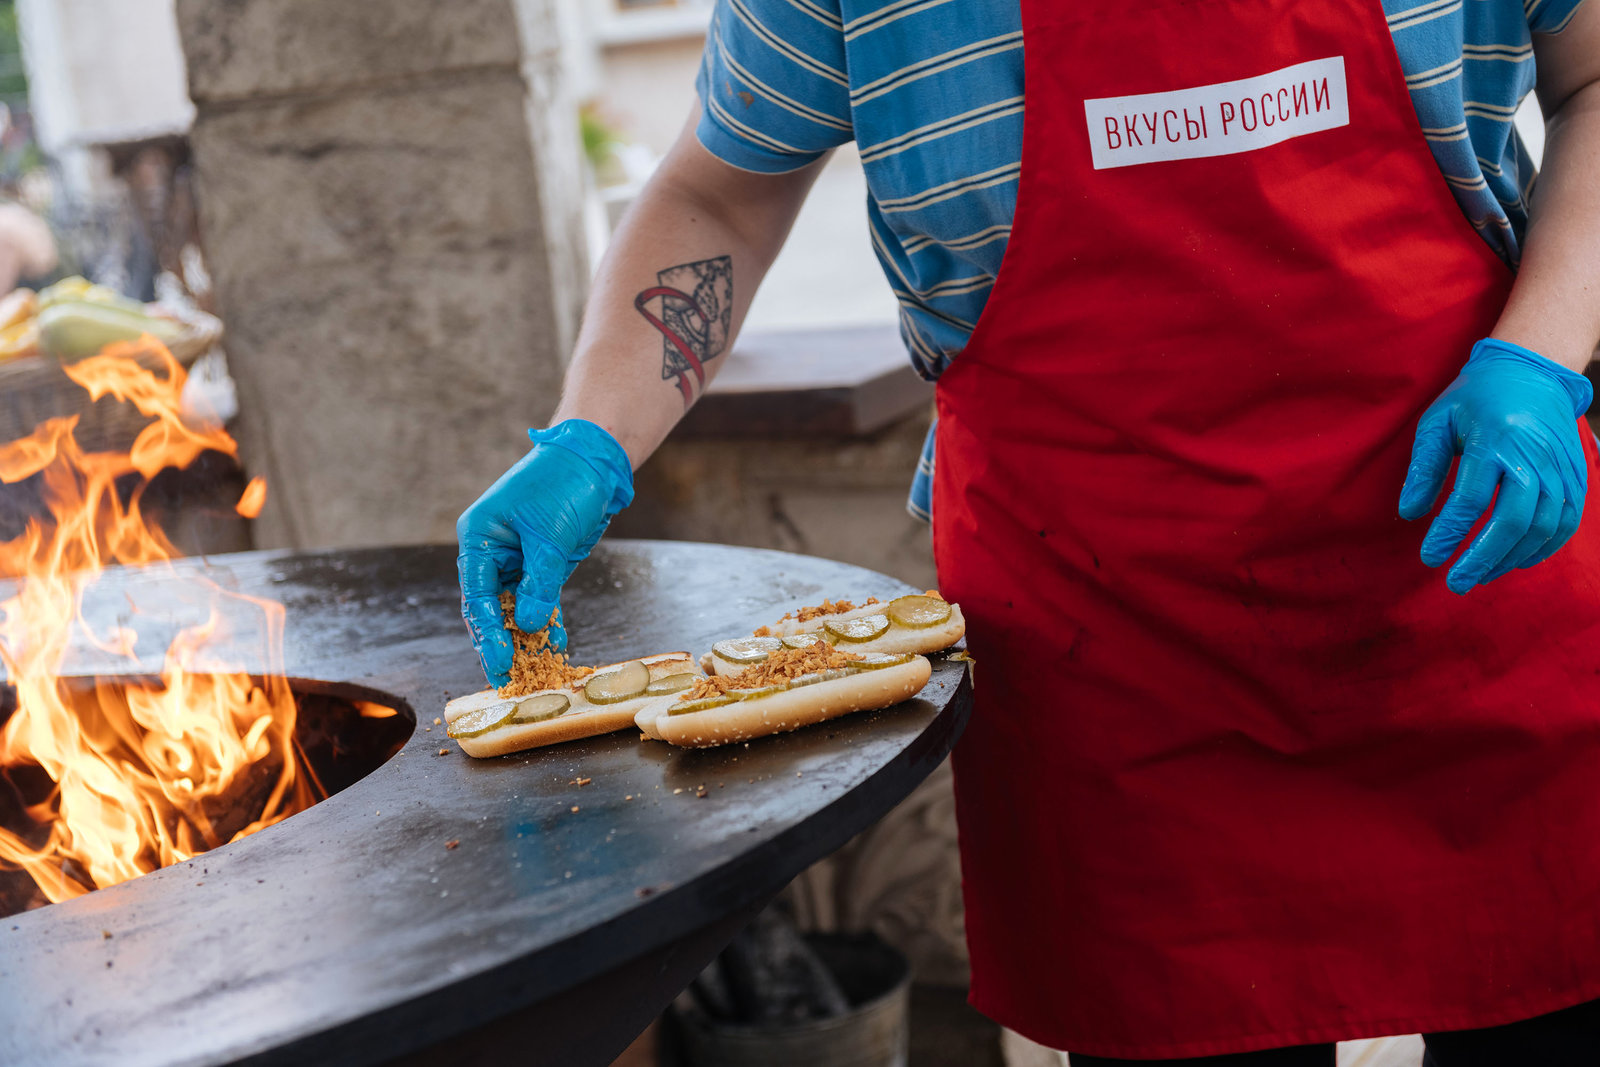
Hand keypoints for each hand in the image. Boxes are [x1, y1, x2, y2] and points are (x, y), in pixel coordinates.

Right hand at [457, 420, 633, 684]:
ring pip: (514, 608)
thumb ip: (539, 583)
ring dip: (524, 638)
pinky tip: (557, 647)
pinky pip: (540, 601)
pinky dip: (548, 623)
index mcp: (479, 537)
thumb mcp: (550, 537)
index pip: (475, 594)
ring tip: (533, 673)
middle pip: (489, 607)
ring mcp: (517, 560)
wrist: (594, 460)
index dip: (486, 632)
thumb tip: (526, 625)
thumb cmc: (564, 484)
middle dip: (499, 643)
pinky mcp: (543, 566)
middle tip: (507, 679)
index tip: (498, 662)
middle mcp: (492, 551)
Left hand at [1399, 338, 1592, 593]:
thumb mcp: (1437, 422)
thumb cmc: (1474, 399)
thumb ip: (1423, 468)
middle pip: (1512, 520)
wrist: (1532, 372)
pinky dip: (1542, 548)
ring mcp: (1560, 467)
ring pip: (1542, 526)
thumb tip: (1409, 515)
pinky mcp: (1576, 475)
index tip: (1430, 557)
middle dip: (1482, 558)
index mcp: (1494, 439)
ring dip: (1510, 558)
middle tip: (1456, 583)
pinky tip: (1514, 561)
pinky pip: (1566, 522)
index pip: (1470, 499)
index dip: (1449, 534)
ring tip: (1480, 576)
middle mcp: (1532, 455)